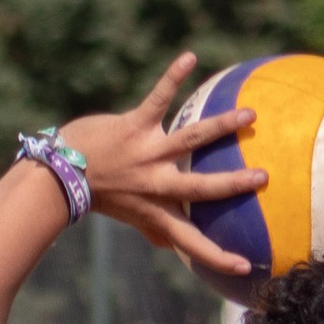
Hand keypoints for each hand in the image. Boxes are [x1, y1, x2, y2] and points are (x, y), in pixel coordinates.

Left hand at [60, 55, 264, 278]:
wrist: (58, 173)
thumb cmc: (98, 191)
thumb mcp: (128, 214)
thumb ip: (151, 229)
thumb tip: (170, 249)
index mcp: (157, 209)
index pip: (191, 240)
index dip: (218, 257)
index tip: (245, 267)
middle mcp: (156, 183)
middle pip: (201, 187)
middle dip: (234, 183)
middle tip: (265, 177)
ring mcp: (147, 152)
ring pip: (191, 138)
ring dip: (222, 125)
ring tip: (250, 114)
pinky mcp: (134, 125)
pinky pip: (159, 97)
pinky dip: (174, 76)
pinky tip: (190, 56)